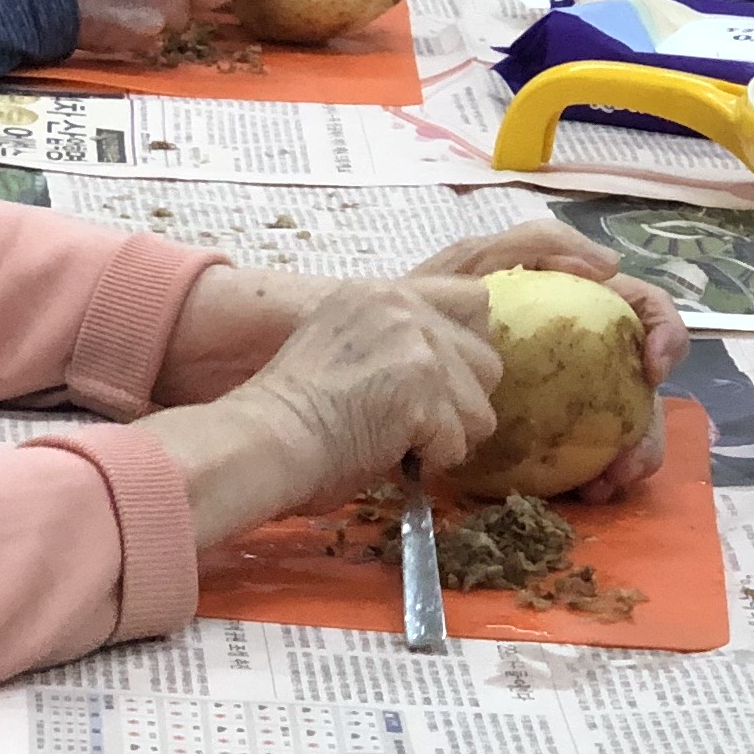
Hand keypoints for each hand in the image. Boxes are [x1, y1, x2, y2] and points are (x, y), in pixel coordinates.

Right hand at [151, 277, 500, 542]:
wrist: (265, 438)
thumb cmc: (290, 413)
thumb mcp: (346, 349)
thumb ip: (396, 346)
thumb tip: (446, 382)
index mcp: (381, 292)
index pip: (474, 302)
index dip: (465, 352)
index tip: (436, 384)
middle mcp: (403, 306)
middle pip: (488, 361)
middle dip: (460, 403)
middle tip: (414, 423)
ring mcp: (416, 344)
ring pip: (481, 409)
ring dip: (447, 436)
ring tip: (397, 440)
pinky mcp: (423, 387)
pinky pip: (457, 442)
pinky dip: (429, 461)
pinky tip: (389, 454)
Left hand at [403, 223, 689, 494]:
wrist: (379, 358)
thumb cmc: (427, 302)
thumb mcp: (476, 261)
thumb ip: (536, 244)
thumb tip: (611, 265)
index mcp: (579, 308)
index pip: (644, 313)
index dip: (667, 334)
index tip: (651, 367)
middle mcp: (583, 356)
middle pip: (643, 388)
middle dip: (652, 426)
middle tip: (631, 456)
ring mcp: (565, 401)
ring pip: (624, 432)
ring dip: (631, 459)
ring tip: (608, 483)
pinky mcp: (542, 440)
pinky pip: (584, 463)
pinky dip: (595, 478)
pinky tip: (586, 492)